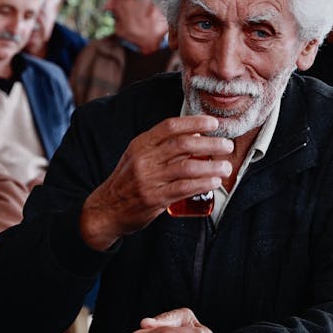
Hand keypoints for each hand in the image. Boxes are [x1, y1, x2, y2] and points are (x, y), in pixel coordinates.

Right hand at [80, 115, 232, 250]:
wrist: (105, 209)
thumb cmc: (127, 181)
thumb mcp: (138, 156)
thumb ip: (161, 146)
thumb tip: (196, 135)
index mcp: (141, 144)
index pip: (170, 126)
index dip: (194, 122)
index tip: (213, 123)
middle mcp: (144, 159)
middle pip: (183, 145)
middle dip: (210, 144)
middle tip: (227, 145)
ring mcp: (149, 179)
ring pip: (187, 167)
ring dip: (211, 166)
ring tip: (226, 166)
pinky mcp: (154, 199)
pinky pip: (184, 188)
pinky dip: (203, 184)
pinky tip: (215, 182)